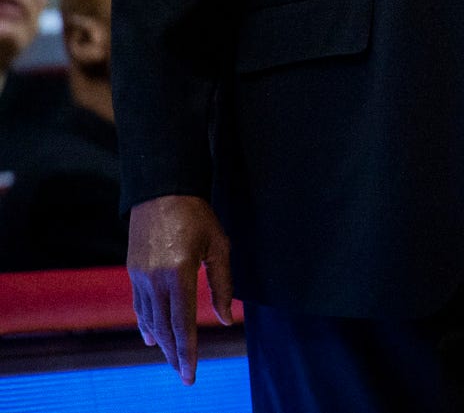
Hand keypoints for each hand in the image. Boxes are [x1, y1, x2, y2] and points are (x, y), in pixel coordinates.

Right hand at [128, 194, 233, 385]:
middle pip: (164, 327)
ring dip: (161, 342)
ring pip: (150, 319)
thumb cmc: (197, 216)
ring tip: (172, 359)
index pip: (184, 322)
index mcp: (179, 273)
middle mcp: (155, 279)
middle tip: (182, 375)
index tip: (190, 373)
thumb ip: (223, 284)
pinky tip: (152, 337)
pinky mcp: (133, 272)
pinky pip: (140, 306)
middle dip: (175, 353)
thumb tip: (227, 319)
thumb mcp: (219, 246)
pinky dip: (147, 324)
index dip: (188, 350)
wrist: (162, 192)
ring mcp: (140, 277)